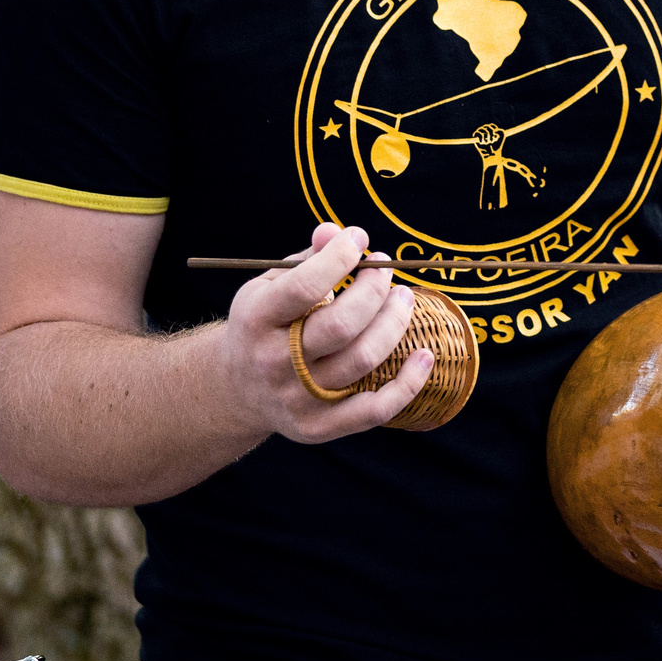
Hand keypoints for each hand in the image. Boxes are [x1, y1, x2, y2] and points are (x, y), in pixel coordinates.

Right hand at [221, 223, 428, 441]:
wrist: (236, 388)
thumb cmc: (264, 324)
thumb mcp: (270, 285)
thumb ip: (307, 259)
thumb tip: (337, 233)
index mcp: (257, 319)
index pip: (306, 286)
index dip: (340, 258)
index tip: (359, 240)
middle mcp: (274, 361)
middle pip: (342, 325)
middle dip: (375, 290)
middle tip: (386, 272)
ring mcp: (297, 398)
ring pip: (363, 360)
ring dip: (395, 323)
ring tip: (403, 298)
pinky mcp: (317, 427)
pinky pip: (374, 410)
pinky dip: (407, 383)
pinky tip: (424, 355)